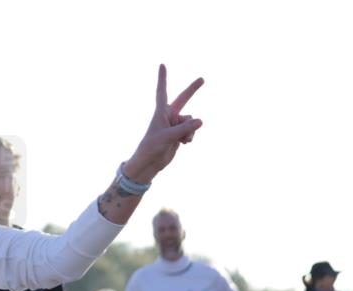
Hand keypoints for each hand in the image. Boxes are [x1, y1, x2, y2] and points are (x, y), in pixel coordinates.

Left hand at [123, 65, 203, 183]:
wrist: (150, 163)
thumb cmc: (152, 147)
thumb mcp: (168, 137)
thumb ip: (185, 128)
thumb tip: (201, 121)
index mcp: (161, 112)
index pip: (162, 91)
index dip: (163, 78)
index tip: (162, 64)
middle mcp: (169, 116)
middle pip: (183, 99)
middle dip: (193, 90)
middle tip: (203, 79)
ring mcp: (175, 124)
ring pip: (191, 121)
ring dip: (189, 131)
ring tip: (182, 139)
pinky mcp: (180, 134)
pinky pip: (192, 131)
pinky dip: (190, 137)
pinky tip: (183, 143)